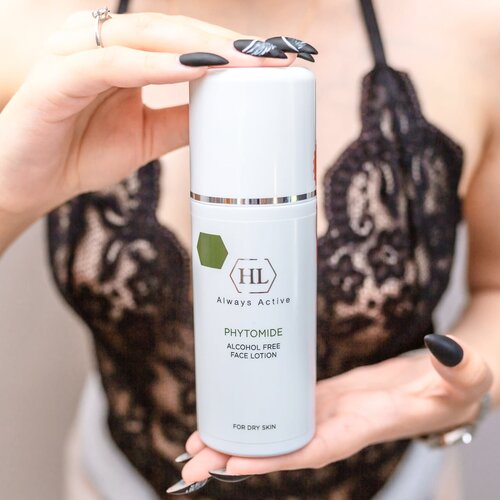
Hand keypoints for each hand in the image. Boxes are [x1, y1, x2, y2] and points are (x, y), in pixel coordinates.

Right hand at [0, 11, 297, 218]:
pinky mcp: (57, 76)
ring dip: (199, 48)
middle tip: (273, 54)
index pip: (185, 39)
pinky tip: (193, 70)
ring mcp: (78, 54)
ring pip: (147, 37)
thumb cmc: (82, 153)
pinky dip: (154, 66)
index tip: (275, 58)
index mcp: (124, 53)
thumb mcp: (147, 137)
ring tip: (245, 61)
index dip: (231, 47)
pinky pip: (113, 64)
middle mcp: (102, 42)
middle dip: (227, 43)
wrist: (31, 181)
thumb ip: (182, 119)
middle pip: (174, 29)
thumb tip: (226, 111)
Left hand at [171, 335, 491, 493]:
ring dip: (236, 435)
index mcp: (362, 427)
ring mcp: (325, 410)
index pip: (311, 449)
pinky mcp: (320, 393)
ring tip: (196, 440)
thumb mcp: (463, 380)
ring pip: (274, 427)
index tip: (230, 465)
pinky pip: (281, 404)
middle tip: (190, 461)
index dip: (270, 458)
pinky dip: (255, 410)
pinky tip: (230, 409)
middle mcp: (336, 426)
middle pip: (279, 446)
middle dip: (235, 457)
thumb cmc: (453, 388)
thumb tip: (441, 348)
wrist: (439, 383)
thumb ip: (457, 370)